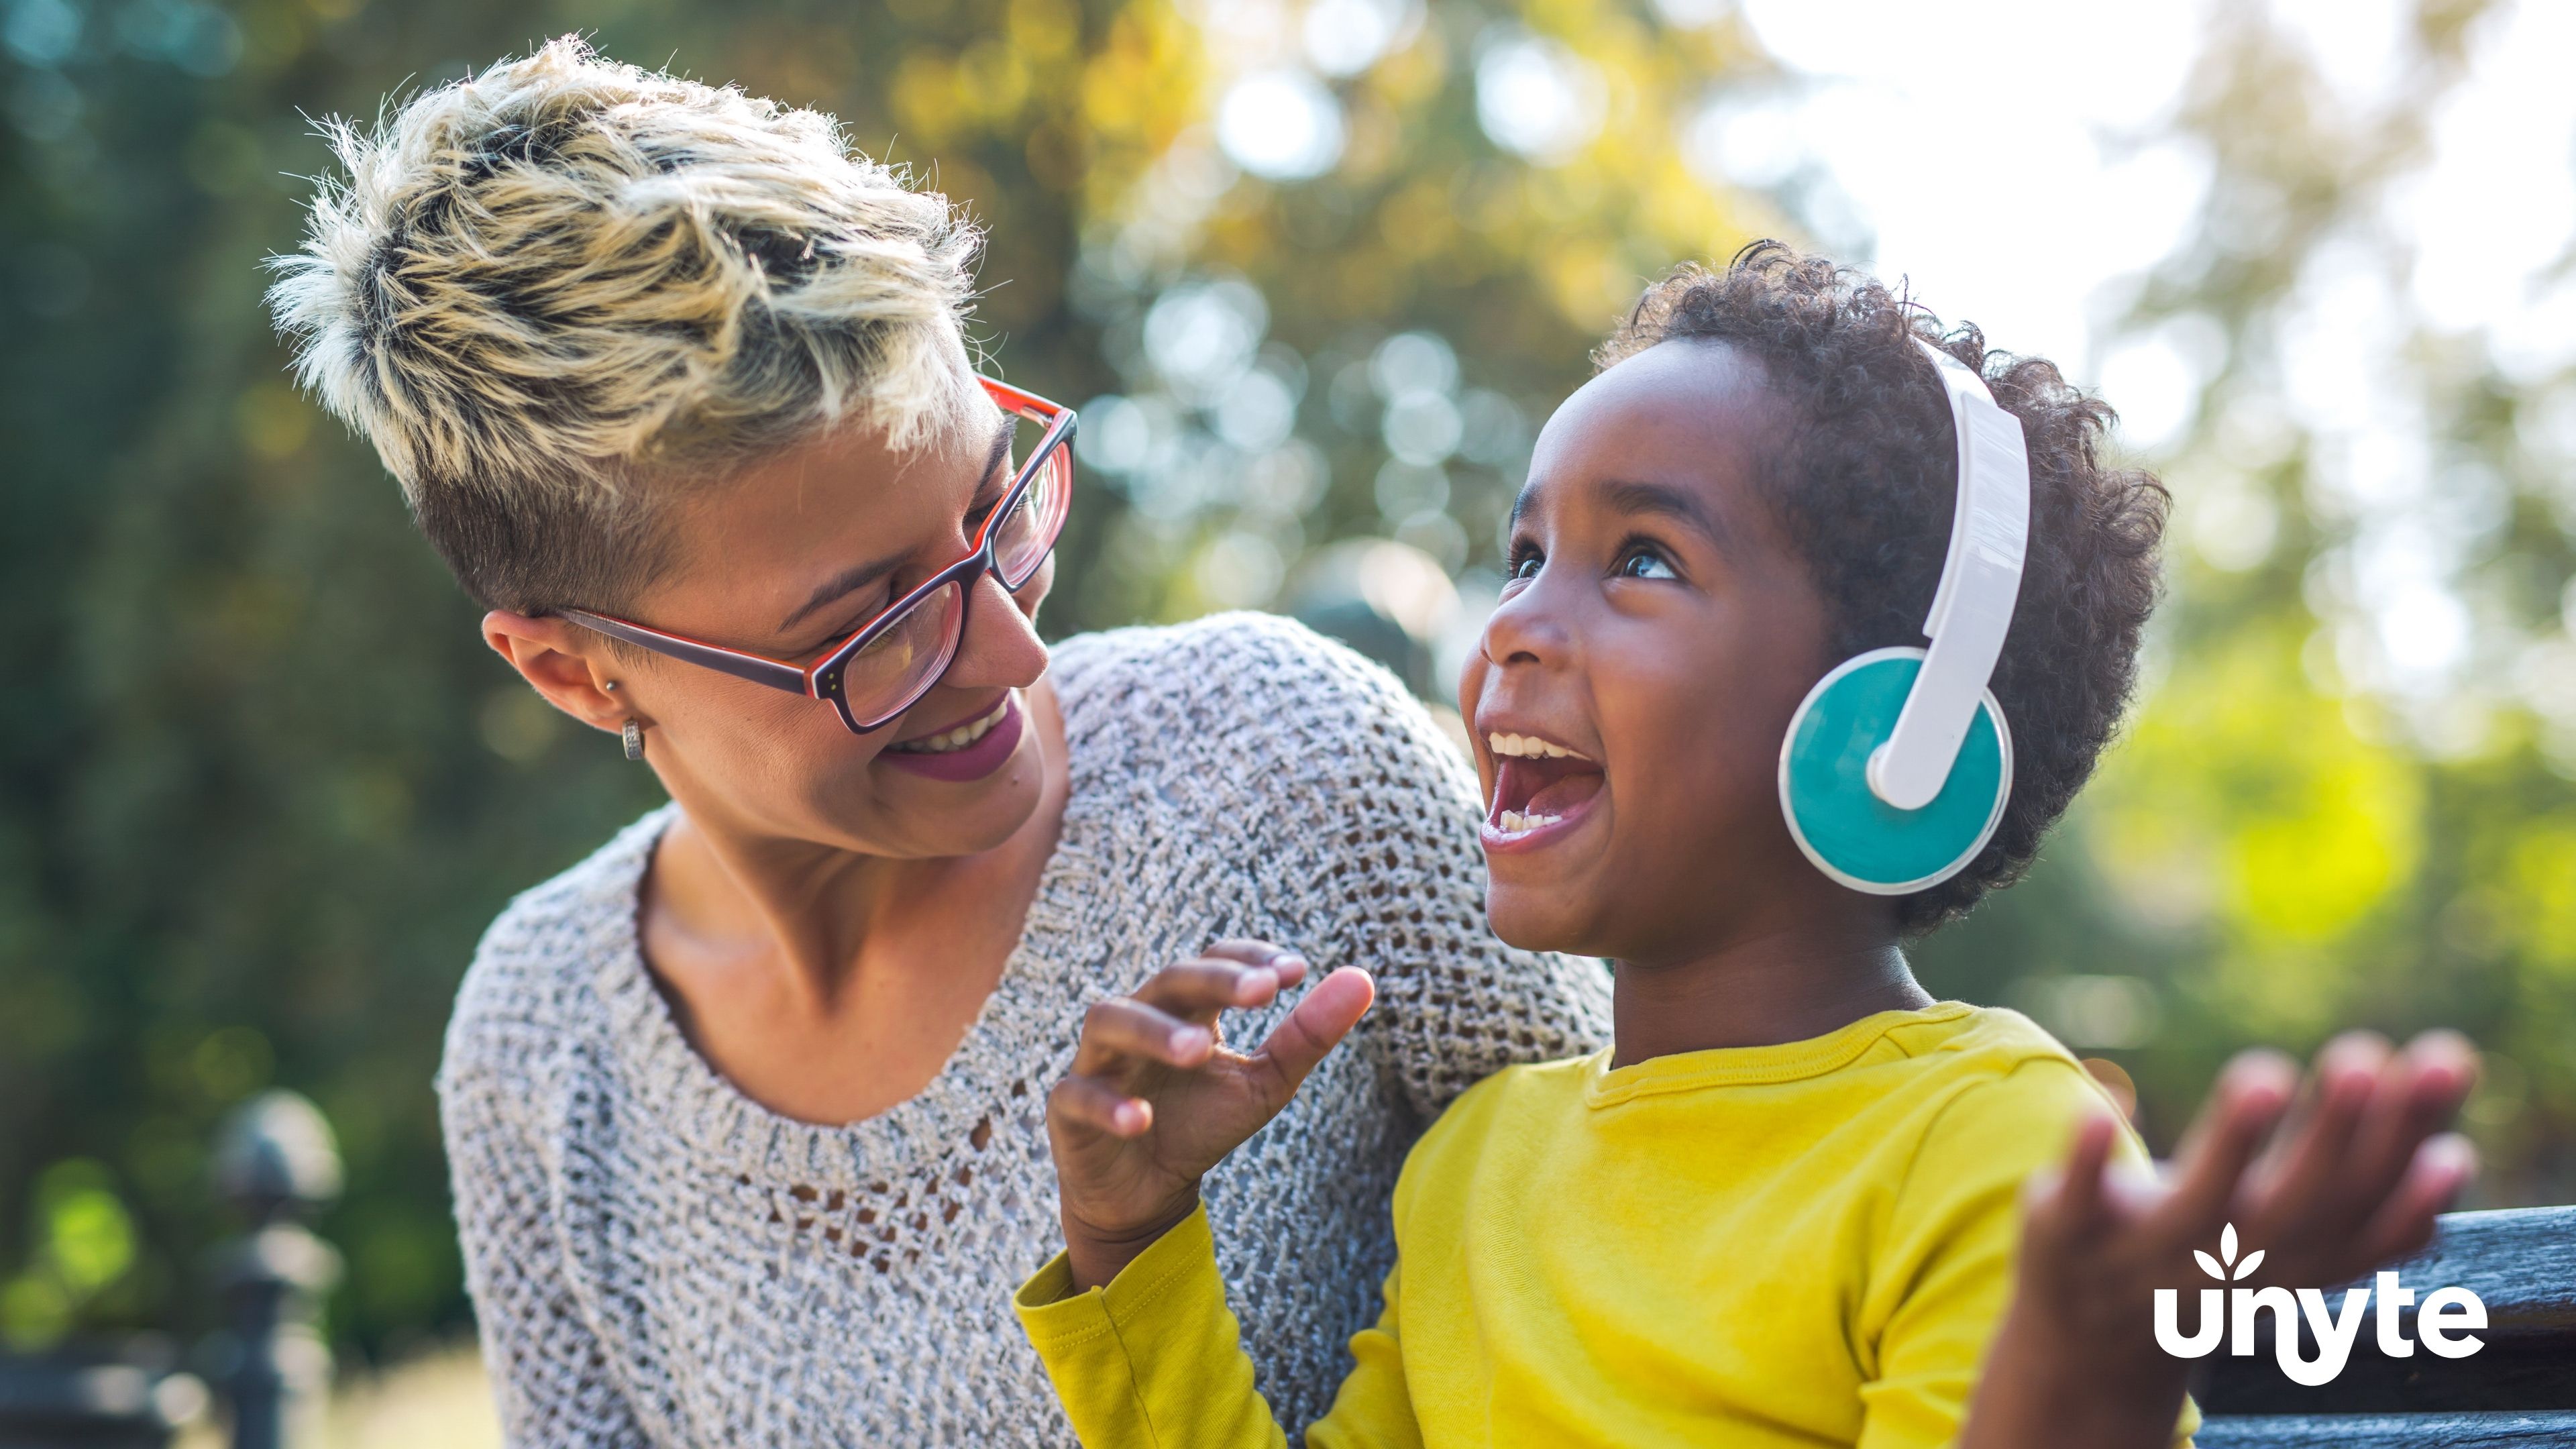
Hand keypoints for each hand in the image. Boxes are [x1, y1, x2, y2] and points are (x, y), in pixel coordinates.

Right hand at [1045, 940, 1375, 1290]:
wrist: (1145, 1193)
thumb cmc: (1202, 1124)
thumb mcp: (1264, 1084)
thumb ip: (1307, 1035)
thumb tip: (1364, 978)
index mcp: (1188, 1008)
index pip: (1213, 960)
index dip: (1248, 959)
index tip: (1296, 971)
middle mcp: (1139, 1019)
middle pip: (1168, 980)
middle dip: (1213, 980)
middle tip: (1261, 991)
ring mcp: (1098, 1060)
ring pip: (1112, 1020)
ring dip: (1156, 1031)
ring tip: (1200, 1048)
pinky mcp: (1068, 1107)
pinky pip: (1078, 1095)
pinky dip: (1108, 1104)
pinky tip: (1141, 1120)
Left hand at [1962, 1030, 2477, 1448]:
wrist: (2090, 1345)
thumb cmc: (2210, 1266)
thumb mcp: (2289, 1242)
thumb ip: (2358, 1197)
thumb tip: (2454, 1152)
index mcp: (2289, 1262)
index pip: (2362, 1217)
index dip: (2407, 1168)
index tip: (2442, 1101)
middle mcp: (2227, 1265)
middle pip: (2294, 1207)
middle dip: (2332, 1134)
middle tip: (2361, 1056)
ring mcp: (2144, 1256)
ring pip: (2197, 1207)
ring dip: (2231, 1142)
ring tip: (2263, 1073)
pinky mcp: (2065, 1238)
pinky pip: (2077, 1204)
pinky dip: (2087, 1163)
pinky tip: (2099, 1111)